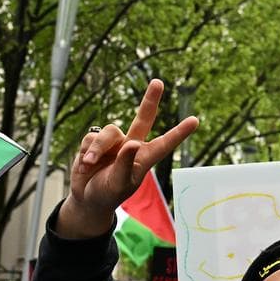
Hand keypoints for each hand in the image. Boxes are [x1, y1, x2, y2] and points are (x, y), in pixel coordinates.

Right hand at [57, 80, 197, 238]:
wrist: (86, 197)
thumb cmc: (108, 194)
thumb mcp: (119, 183)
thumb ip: (126, 164)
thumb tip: (132, 144)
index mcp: (144, 159)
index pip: (164, 144)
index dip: (179, 133)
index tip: (195, 121)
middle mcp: (132, 146)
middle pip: (143, 118)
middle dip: (150, 99)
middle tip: (158, 83)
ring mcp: (115, 142)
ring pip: (109, 131)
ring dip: (98, 147)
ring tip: (90, 163)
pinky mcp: (95, 141)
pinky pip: (91, 137)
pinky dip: (87, 150)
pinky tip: (85, 164)